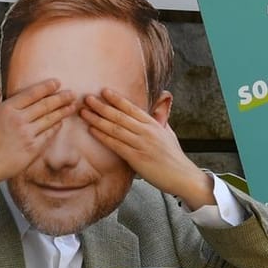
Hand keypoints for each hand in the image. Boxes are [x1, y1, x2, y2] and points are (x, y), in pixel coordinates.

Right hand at [0, 78, 77, 191]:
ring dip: (62, 112)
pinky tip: (61, 124)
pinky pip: (48, 136)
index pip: (31, 94)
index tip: (56, 83)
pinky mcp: (32, 149)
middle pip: (45, 105)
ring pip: (49, 119)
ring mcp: (27, 135)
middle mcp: (19, 120)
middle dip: (60, 98)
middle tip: (71, 94)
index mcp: (6, 110)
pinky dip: (55, 128)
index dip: (46, 87)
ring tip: (72, 106)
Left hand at [81, 87, 211, 207]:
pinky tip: (92, 130)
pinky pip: (116, 145)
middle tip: (87, 98)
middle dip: (102, 106)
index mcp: (153, 124)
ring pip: (115, 128)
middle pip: (120, 116)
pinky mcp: (137, 158)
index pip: (132, 108)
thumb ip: (158, 121)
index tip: (104, 91)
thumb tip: (154, 110)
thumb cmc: (174, 156)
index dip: (117, 98)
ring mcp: (141, 144)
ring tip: (84, 112)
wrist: (183, 176)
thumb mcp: (167, 133)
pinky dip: (103, 136)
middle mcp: (146, 132)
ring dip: (97, 119)